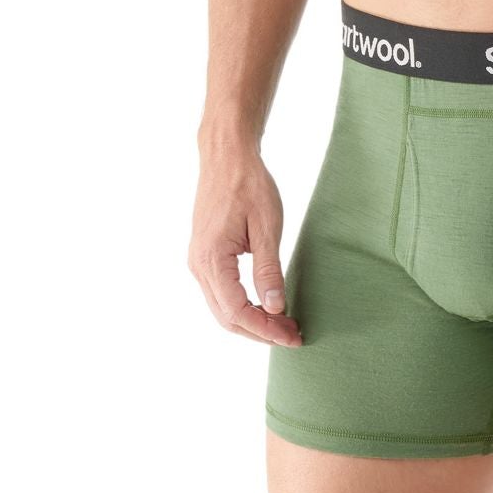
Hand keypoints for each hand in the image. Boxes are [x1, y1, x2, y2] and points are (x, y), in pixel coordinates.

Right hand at [188, 146, 301, 345]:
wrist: (226, 156)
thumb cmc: (248, 185)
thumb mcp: (267, 227)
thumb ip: (269, 271)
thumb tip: (275, 308)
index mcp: (212, 258)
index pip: (237, 311)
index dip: (266, 330)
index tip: (293, 336)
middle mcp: (199, 265)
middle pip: (227, 318)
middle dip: (261, 332)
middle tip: (294, 335)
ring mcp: (199, 262)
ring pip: (223, 310)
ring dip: (253, 323)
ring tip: (285, 325)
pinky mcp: (205, 258)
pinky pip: (222, 296)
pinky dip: (245, 308)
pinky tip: (268, 308)